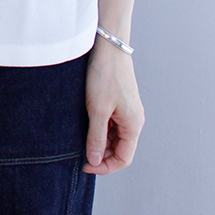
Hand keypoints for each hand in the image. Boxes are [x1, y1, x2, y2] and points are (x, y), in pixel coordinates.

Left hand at [82, 37, 144, 174]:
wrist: (109, 47)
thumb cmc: (106, 76)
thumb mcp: (98, 110)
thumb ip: (97, 138)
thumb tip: (96, 161)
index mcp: (134, 125)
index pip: (124, 159)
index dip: (105, 167)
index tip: (85, 165)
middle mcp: (134, 120)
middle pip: (120, 149)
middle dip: (102, 155)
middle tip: (80, 153)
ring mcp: (128, 111)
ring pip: (115, 137)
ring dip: (100, 142)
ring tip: (81, 138)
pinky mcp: (120, 102)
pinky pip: (112, 124)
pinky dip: (100, 129)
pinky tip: (86, 124)